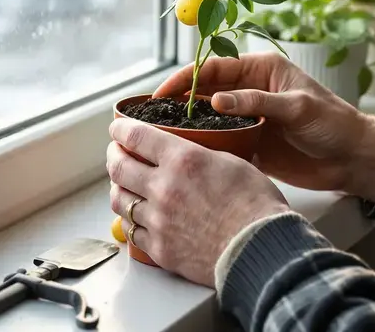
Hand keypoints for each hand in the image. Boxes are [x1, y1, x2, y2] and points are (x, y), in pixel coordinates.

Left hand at [106, 117, 289, 285]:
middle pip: (119, 167)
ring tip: (122, 184)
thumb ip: (202, 155)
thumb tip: (191, 152)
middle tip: (116, 152)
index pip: (136, 136)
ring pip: (119, 199)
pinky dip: (131, 219)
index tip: (117, 127)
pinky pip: (132, 231)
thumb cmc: (256, 206)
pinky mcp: (160, 248)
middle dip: (113, 155)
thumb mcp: (233, 162)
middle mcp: (164, 187)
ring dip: (118, 187)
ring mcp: (158, 220)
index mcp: (183, 160)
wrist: (260, 248)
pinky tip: (136, 215)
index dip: (121, 128)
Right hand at [153, 52, 374, 200]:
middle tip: (151, 117)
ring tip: (161, 137)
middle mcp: (251, 90)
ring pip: (208, 117)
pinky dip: (204, 145)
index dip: (185, 78)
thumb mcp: (297, 107)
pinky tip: (186, 155)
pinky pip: (220, 140)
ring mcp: (249, 117)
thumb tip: (216, 101)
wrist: (354, 158)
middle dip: (179, 101)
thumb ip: (257, 102)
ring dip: (188, 125)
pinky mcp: (250, 142)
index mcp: (261, 69)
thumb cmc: (333, 123)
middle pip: (205, 91)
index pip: (214, 68)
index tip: (161, 93)